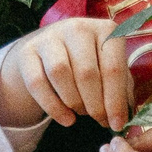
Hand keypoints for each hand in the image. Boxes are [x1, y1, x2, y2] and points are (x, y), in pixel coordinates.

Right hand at [0, 17, 134, 130]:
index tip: (117, 124)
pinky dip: (53, 107)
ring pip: (60, 74)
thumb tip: (124, 118)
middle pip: (86, 73)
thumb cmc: (90, 61)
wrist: (50, 50)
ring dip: (74, 102)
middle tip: (98, 120)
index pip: (113, 68)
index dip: (115, 101)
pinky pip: (37, 83)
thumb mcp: (110, 68)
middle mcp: (78, 27)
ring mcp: (50, 37)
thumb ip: (122, 90)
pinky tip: (66, 119)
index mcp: (106, 30)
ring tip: (82, 112)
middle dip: (95, 105)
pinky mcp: (27, 51)